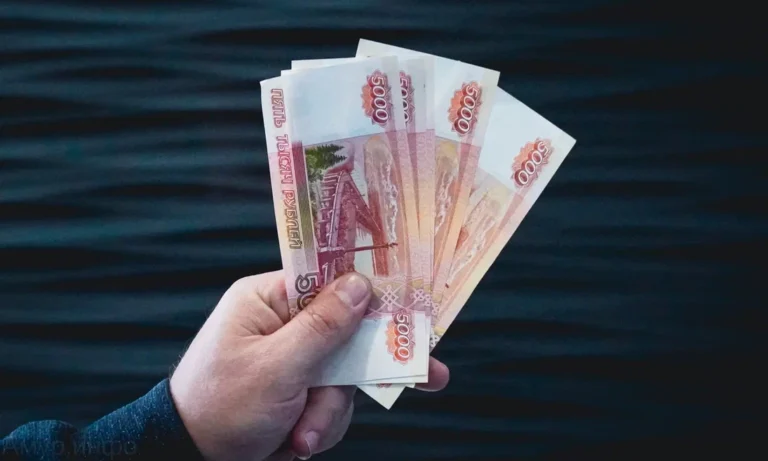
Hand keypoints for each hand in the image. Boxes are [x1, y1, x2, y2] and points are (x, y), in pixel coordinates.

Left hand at [170, 271, 449, 460]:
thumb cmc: (221, 409)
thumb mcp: (275, 368)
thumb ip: (323, 327)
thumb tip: (361, 283)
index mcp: (266, 300)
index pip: (327, 280)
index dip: (369, 292)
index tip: (410, 303)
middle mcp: (282, 324)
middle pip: (346, 334)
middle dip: (352, 377)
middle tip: (428, 377)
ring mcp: (292, 360)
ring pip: (343, 376)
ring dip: (328, 412)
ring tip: (301, 439)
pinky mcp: (297, 391)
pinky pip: (332, 401)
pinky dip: (321, 426)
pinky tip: (298, 443)